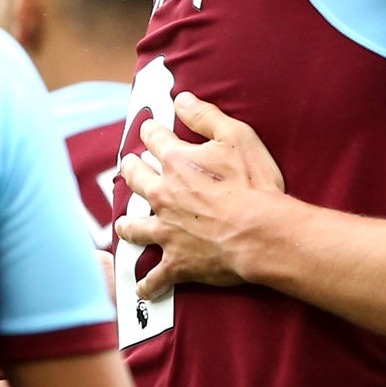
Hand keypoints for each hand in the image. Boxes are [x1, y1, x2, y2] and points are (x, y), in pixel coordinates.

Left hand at [115, 93, 286, 297]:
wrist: (261, 233)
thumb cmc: (254, 185)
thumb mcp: (237, 137)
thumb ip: (206, 116)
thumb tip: (182, 99)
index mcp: (177, 163)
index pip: (155, 139)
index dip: (152, 131)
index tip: (150, 128)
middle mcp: (164, 195)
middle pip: (135, 179)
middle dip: (131, 169)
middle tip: (130, 166)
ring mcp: (167, 230)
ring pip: (135, 227)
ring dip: (128, 224)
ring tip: (124, 223)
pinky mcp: (177, 262)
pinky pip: (154, 277)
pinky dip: (147, 284)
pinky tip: (141, 286)